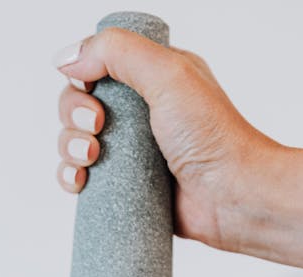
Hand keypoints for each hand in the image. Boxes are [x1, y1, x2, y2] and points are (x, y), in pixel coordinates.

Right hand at [54, 28, 276, 250]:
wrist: (235, 197)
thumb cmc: (214, 136)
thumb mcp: (168, 74)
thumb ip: (117, 52)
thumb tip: (67, 60)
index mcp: (153, 75)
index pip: (96, 64)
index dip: (81, 75)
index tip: (90, 90)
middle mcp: (141, 110)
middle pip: (79, 101)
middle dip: (73, 114)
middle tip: (97, 128)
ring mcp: (132, 149)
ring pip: (75, 139)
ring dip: (69, 146)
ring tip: (92, 158)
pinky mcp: (127, 184)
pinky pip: (82, 176)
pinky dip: (71, 176)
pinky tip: (80, 181)